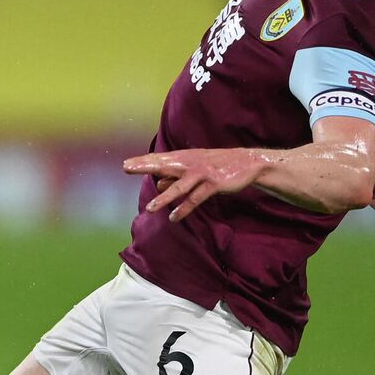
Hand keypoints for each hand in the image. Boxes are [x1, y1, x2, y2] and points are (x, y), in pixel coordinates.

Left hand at [123, 148, 263, 222]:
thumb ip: (176, 176)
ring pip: (179, 186)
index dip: (143, 161)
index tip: (126, 164)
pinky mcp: (213, 184)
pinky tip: (173, 217)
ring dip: (164, 198)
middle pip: (164, 166)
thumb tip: (158, 183)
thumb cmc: (218, 165)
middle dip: (145, 167)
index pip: (160, 160)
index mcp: (185, 158)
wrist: (247, 162)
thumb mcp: (195, 169)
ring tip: (150, 209)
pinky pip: (196, 199)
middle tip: (126, 168)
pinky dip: (184, 209)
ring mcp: (202, 173)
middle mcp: (191, 163)